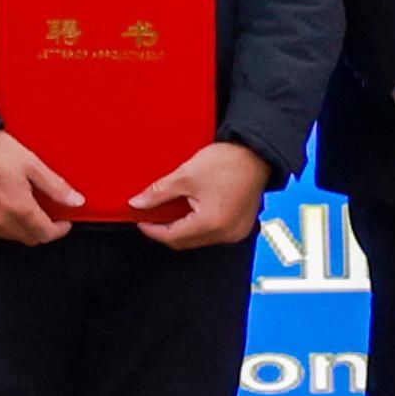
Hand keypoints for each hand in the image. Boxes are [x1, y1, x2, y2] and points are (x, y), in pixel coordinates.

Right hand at [0, 129, 81, 249]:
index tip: (64, 223)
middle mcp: (0, 220)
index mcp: (19, 207)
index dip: (59, 231)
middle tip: (46, 213)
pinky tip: (4, 206)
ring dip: (23, 227)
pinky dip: (4, 224)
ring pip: (12, 237)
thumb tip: (76, 201)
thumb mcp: (31, 163)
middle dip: (42, 230)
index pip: (45, 234)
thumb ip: (55, 187)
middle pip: (30, 239)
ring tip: (23, 205)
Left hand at [126, 140, 269, 250]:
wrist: (257, 154)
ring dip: (183, 228)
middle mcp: (226, 234)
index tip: (140, 221)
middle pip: (185, 242)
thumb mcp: (185, 176)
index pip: (172, 237)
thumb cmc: (227, 162)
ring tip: (171, 210)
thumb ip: (158, 193)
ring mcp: (235, 233)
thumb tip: (137, 203)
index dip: (152, 230)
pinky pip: (214, 233)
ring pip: (199, 239)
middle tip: (152, 215)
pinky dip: (199, 225)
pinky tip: (191, 211)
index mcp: (211, 223)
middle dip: (166, 231)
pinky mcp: (241, 227)